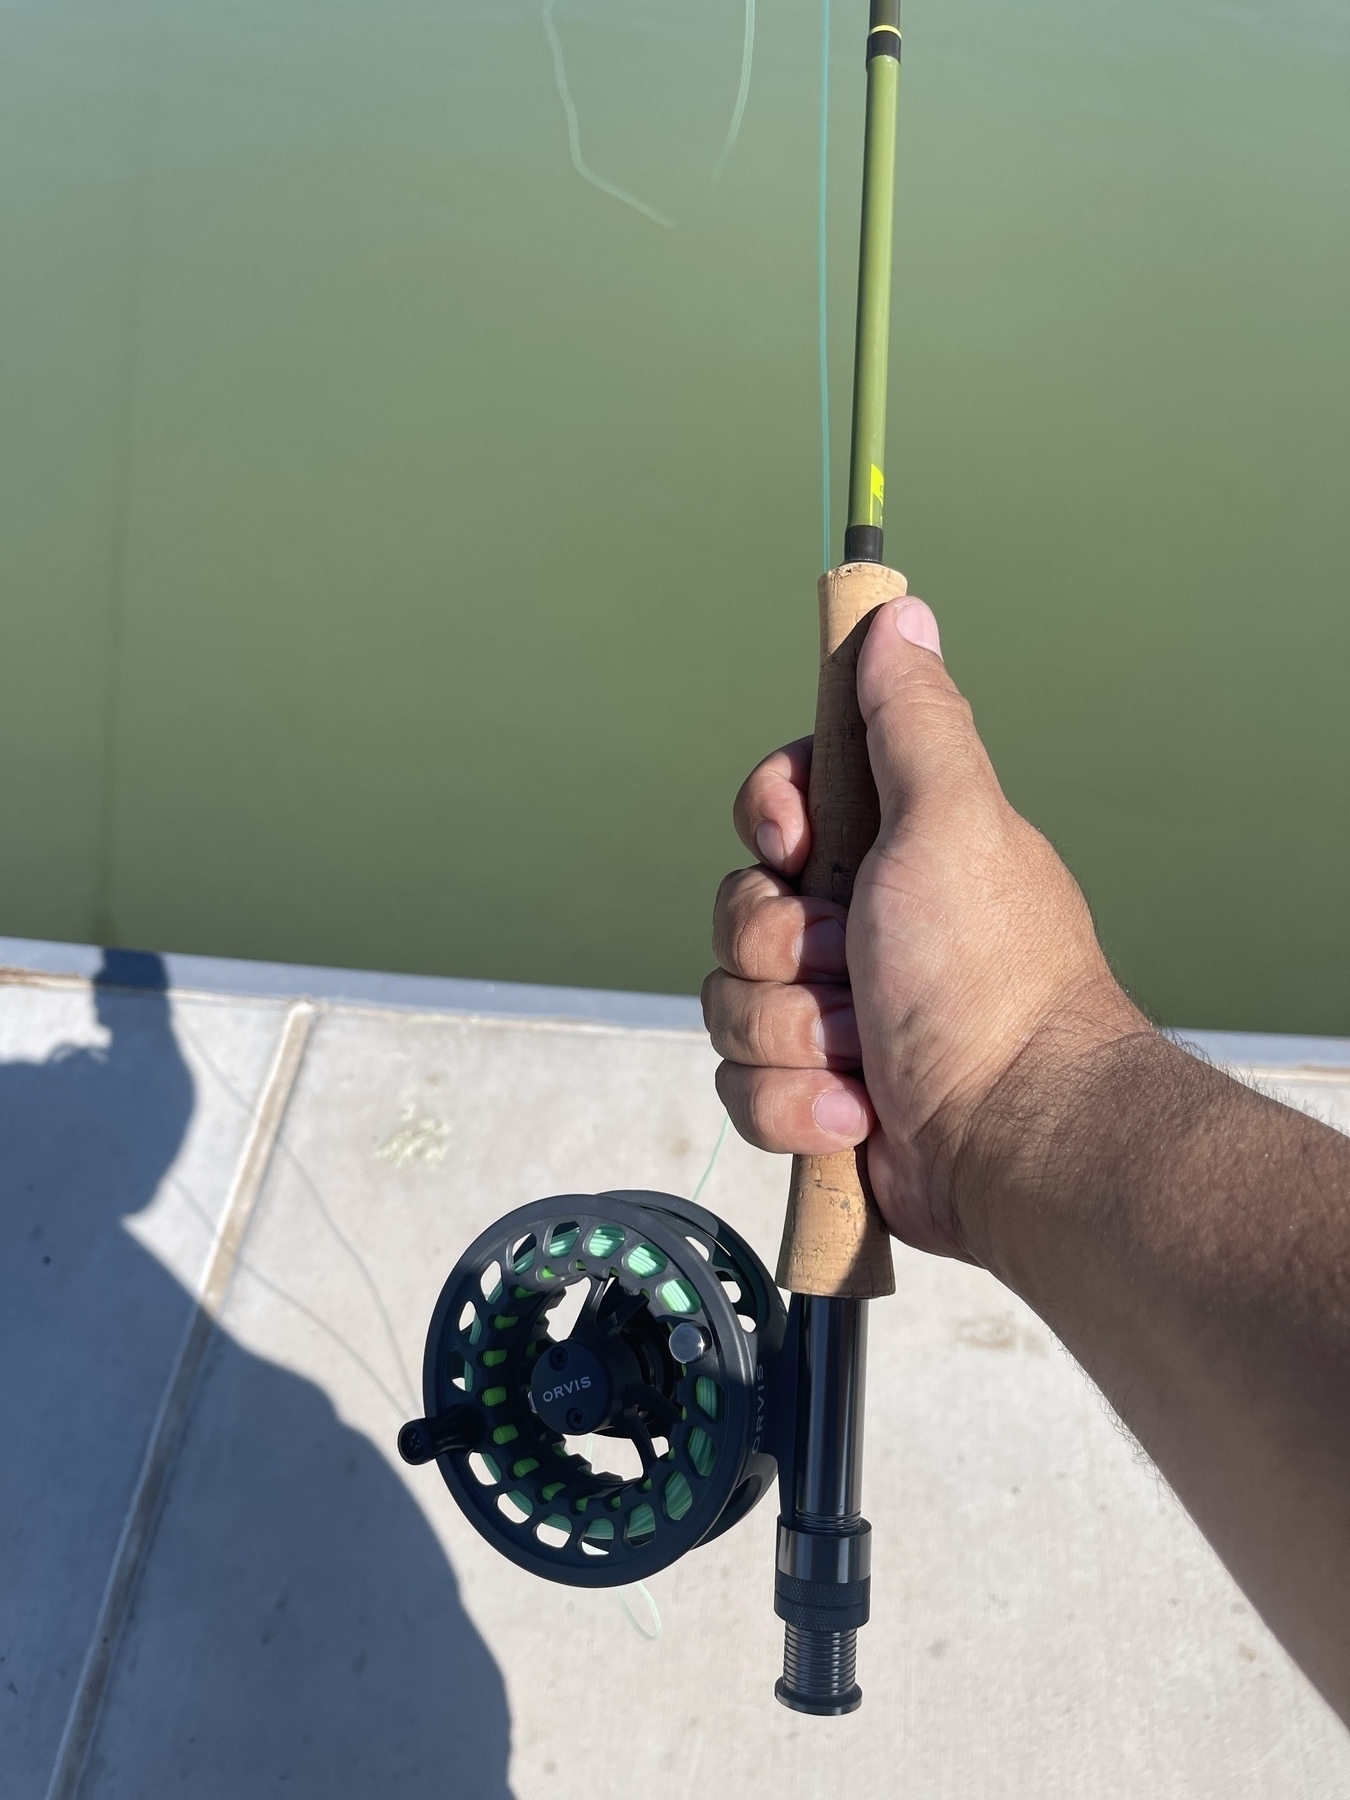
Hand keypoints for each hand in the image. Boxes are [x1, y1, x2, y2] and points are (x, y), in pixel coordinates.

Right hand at [702, 596, 1146, 1266]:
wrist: (1016, 1144)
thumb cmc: (988, 976)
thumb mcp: (952, 820)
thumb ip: (912, 720)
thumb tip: (899, 612)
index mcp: (894, 850)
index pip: (777, 803)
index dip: (770, 818)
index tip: (797, 843)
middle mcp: (861, 926)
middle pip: (738, 909)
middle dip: (780, 952)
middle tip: (853, 970)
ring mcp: (836, 1017)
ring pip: (729, 1004)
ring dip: (790, 1039)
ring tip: (867, 1059)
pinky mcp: (819, 1099)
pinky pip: (743, 1087)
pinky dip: (796, 1108)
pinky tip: (860, 1117)